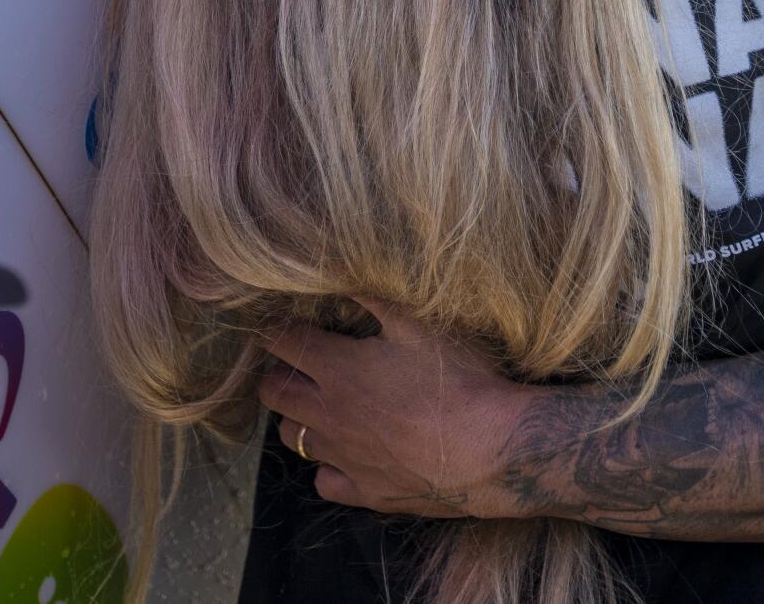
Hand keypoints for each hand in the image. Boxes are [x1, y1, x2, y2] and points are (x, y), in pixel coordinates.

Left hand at [257, 299, 530, 519]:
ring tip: (321, 405)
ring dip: (297, 417)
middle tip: (300, 364)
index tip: (286, 323)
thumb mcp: (418, 324)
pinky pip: (323, 480)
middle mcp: (329, 413)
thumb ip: (373, 297)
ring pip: (290, 437)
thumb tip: (341, 273)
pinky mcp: (364, 490)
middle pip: (273, 392)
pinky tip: (348, 454)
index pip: (282, 342)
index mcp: (338, 367)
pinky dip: (328, 465)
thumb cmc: (458, 380)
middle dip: (277, 373)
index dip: (278, 329)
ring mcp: (343, 456)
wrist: (490, 449)